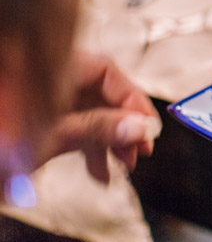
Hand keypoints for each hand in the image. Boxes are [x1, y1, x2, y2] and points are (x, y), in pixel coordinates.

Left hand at [40, 53, 159, 181]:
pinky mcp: (33, 125)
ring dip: (109, 140)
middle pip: (98, 94)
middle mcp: (44, 81)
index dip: (131, 97)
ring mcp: (37, 103)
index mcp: (49, 69)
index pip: (105, 70)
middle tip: (141, 147)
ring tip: (126, 164)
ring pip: (87, 115)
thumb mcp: (53, 135)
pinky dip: (87, 148)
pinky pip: (70, 129)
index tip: (148, 124)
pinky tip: (101, 172)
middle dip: (123, 124)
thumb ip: (99, 128)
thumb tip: (140, 126)